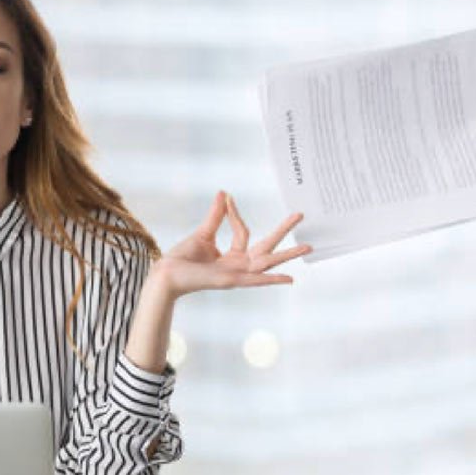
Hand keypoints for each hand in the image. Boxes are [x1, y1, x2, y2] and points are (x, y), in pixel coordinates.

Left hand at [145, 191, 311, 302]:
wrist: (166, 274)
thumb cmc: (182, 259)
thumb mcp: (203, 233)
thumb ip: (216, 216)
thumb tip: (224, 193)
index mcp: (232, 255)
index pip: (243, 231)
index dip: (235, 214)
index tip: (228, 199)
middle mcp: (238, 265)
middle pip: (267, 246)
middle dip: (283, 230)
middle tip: (301, 215)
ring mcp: (237, 274)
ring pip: (267, 262)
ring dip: (288, 255)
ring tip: (309, 246)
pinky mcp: (231, 281)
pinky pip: (255, 280)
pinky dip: (272, 280)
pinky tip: (290, 279)